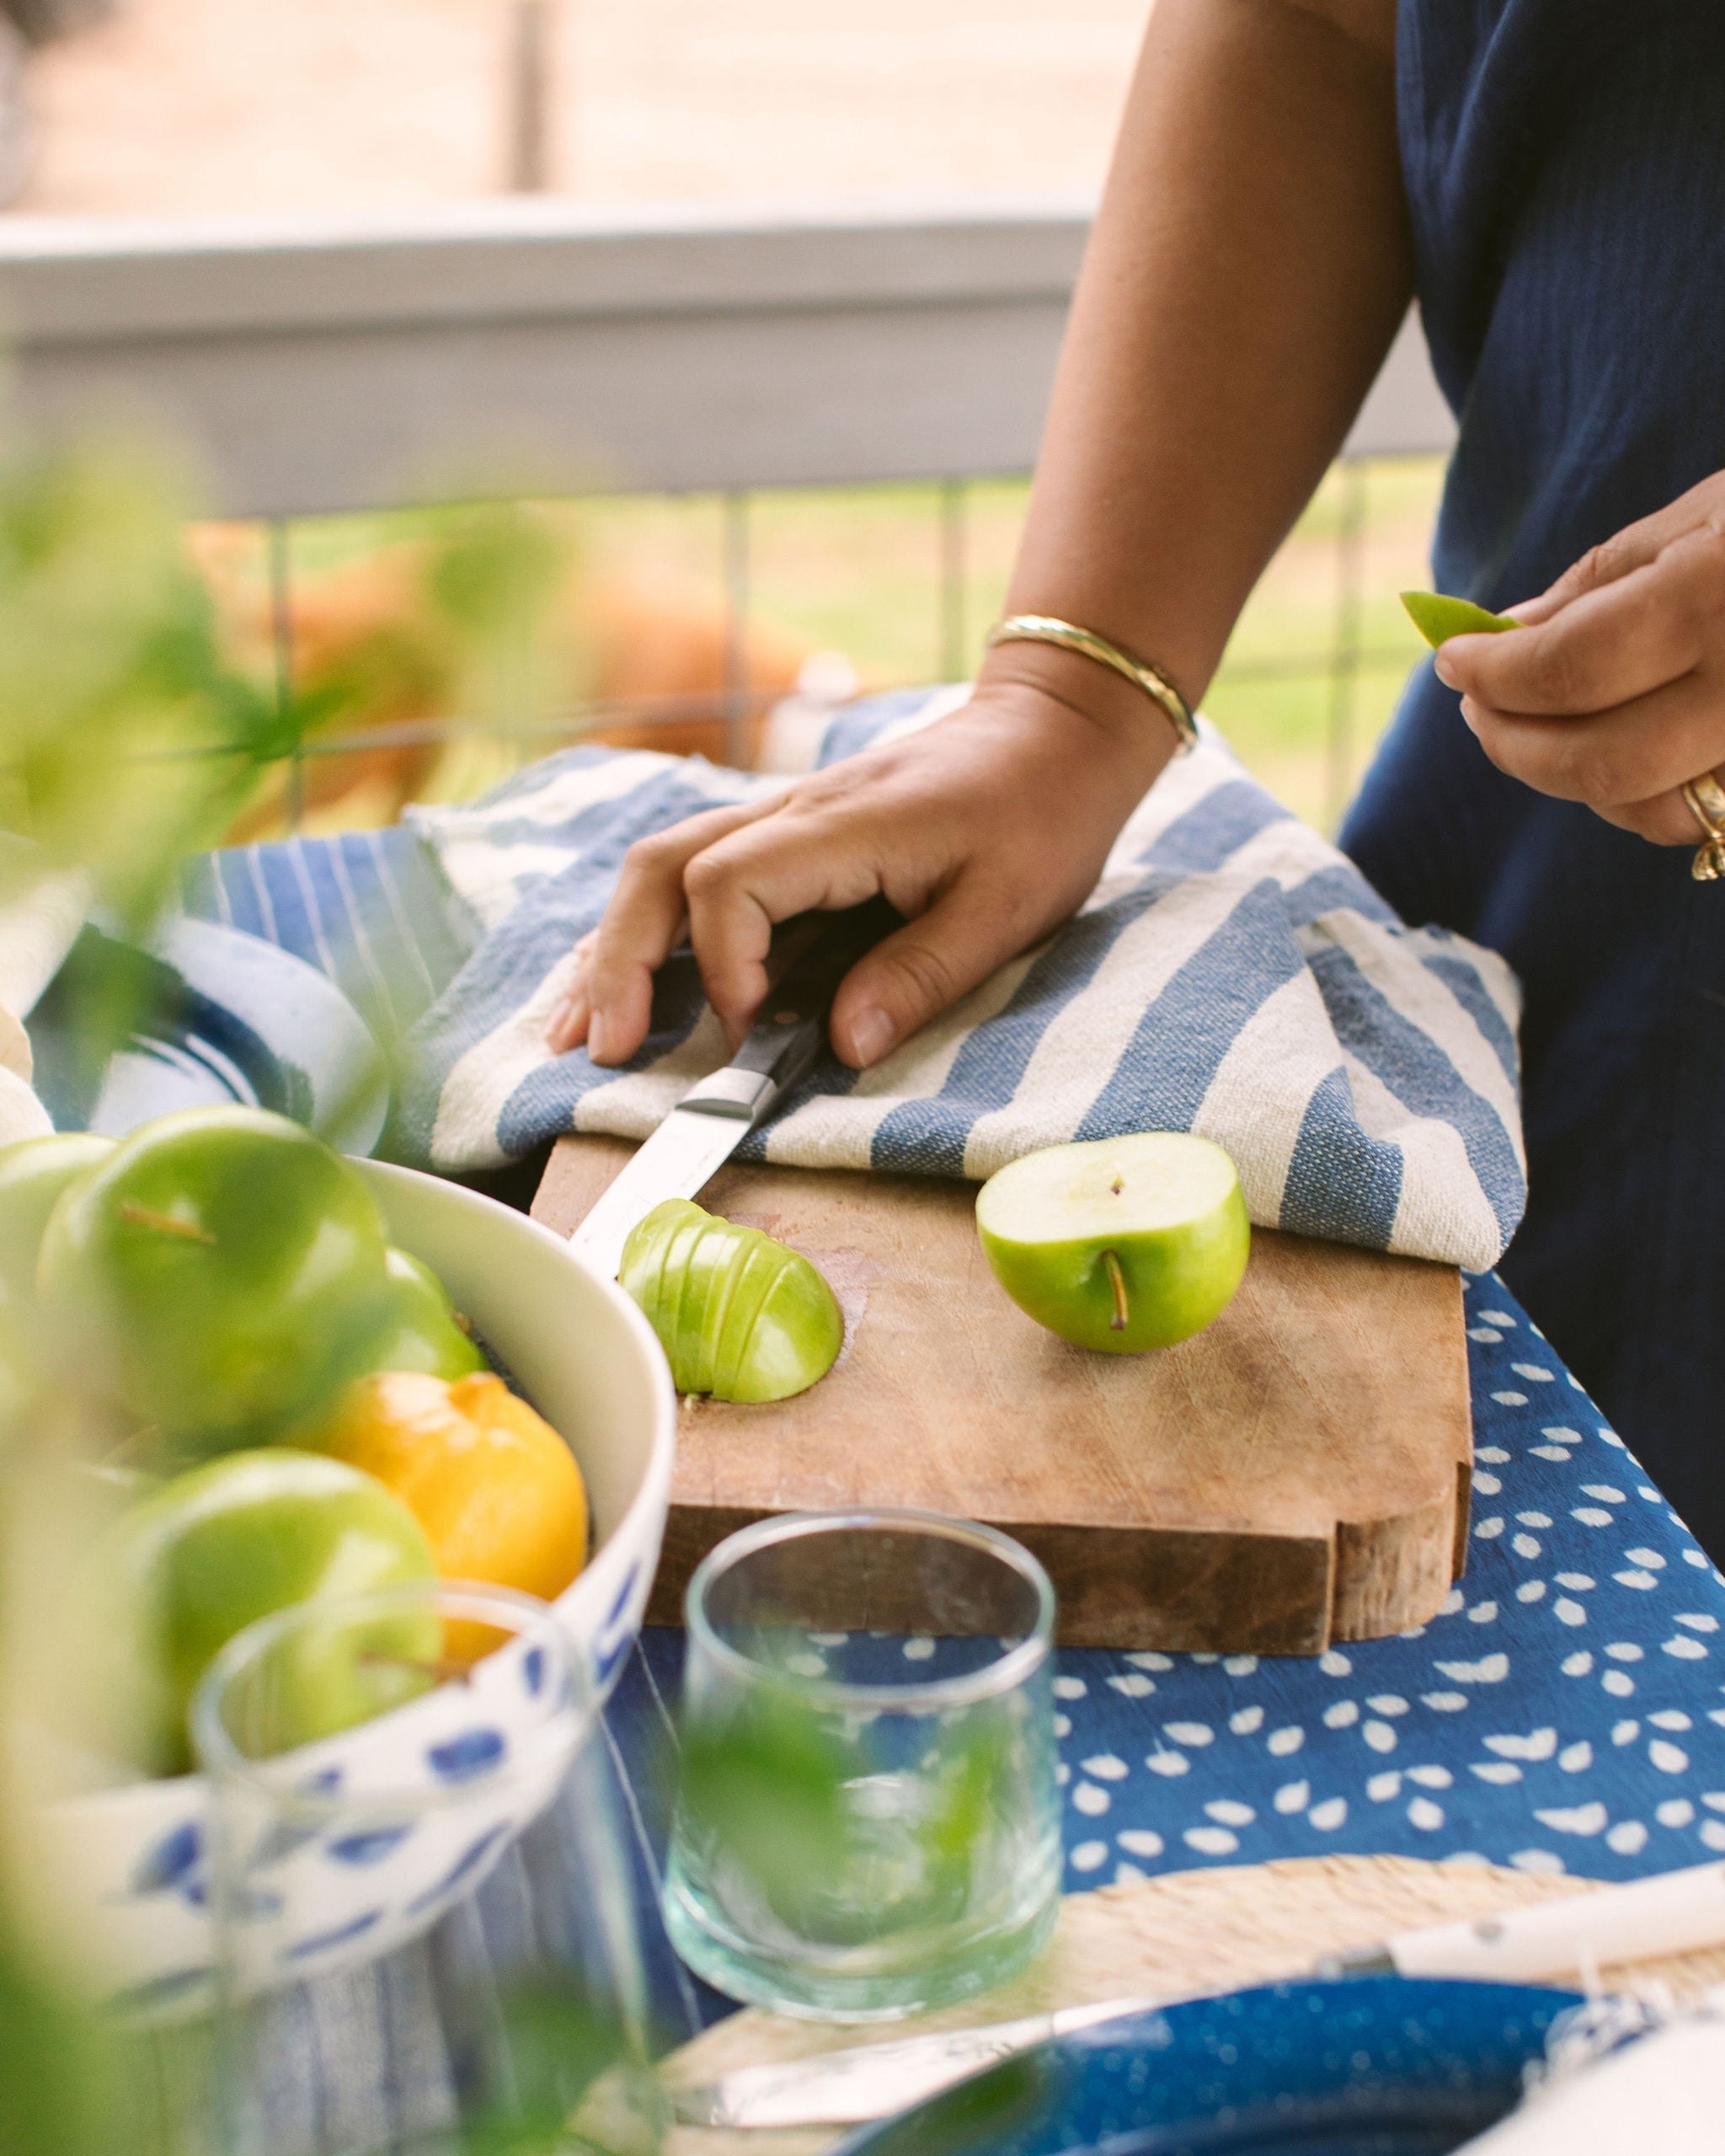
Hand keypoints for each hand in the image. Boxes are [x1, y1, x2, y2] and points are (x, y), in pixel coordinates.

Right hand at [544, 659, 1173, 1069]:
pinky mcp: (788, 838)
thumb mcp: (1008, 907)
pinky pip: (692, 872)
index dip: (722, 967)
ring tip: (577, 1032)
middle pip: (661, 867)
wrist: (1054, 731)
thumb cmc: (1040, 814)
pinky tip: (624, 983)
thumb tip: (842, 1047)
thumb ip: (921, 974)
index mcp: (842, 826)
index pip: (728, 883)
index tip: (754, 1033)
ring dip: (614, 947)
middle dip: (620, 961)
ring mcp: (781, 819)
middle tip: (602, 1049)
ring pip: (661, 865)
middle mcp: (792, 813)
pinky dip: (648, 930)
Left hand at [1434, 472, 1724, 843]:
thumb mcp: (1710, 514)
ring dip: (1575, 782)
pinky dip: (1646, 799)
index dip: (1493, 674)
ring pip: (1653, 811)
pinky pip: (1708, 820)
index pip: (1568, 669)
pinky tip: (1621, 750)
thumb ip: (1600, 583)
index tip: (1454, 662)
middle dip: (1516, 744)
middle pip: (1600, 763)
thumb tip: (1501, 634)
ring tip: (1539, 729)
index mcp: (1721, 598)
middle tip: (1478, 708)